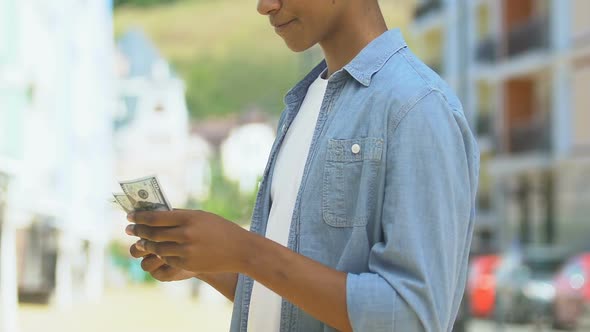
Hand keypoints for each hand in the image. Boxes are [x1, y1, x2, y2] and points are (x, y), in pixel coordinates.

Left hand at [125, 209, 251, 273]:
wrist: (240, 250)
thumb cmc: (220, 229)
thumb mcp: (201, 216)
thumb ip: (180, 216)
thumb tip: (156, 215)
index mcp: (188, 218)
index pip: (155, 218)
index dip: (139, 217)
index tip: (130, 216)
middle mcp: (185, 234)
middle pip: (152, 233)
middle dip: (138, 231)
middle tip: (130, 229)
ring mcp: (186, 251)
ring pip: (157, 248)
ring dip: (146, 244)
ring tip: (142, 240)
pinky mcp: (188, 264)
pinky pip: (167, 259)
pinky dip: (161, 254)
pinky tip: (159, 250)